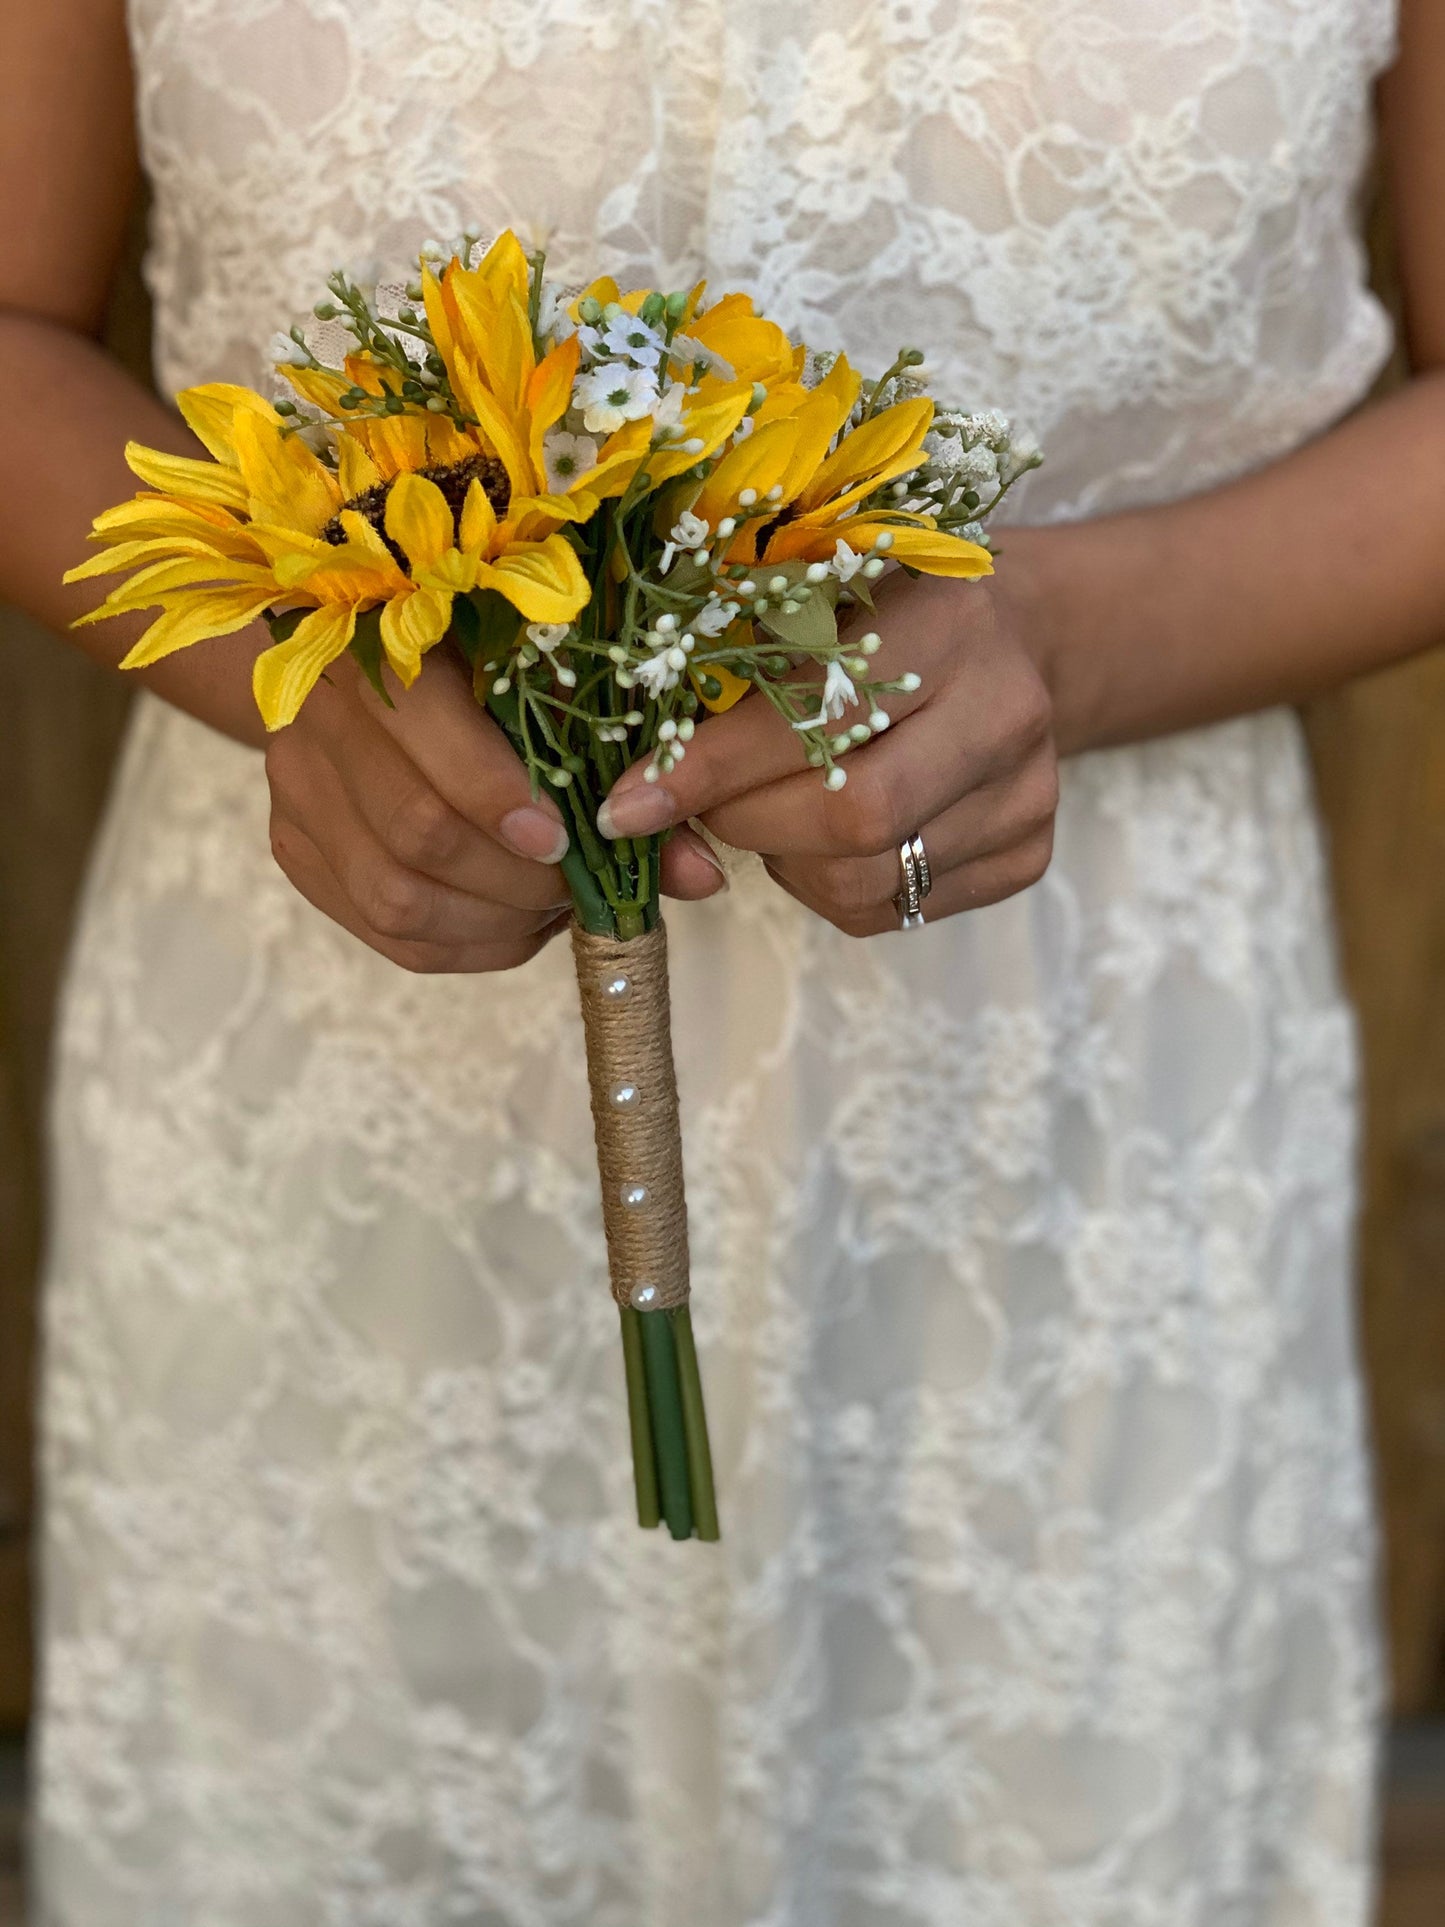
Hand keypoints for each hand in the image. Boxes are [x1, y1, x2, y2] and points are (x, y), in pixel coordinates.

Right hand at [266, 649, 728, 972]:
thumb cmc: (492, 659)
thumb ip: (631, 764)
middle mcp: (319, 713)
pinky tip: (515, 921)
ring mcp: (297, 787)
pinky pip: (385, 932)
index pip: (422, 725)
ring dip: (494, 921)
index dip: (497, 794)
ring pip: (394, 897)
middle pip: (417, 834)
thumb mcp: (558, 682)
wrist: (366, 659)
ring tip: (551, 905)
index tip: (565, 838)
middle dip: (517, 878)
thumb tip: (702, 876)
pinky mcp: (295, 848)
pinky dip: (468, 943)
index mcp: (381, 635)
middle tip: (576, 885)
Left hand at [596, 569, 1058, 935]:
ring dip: (786, 862)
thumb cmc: (879, 610)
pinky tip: (828, 838)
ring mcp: (1029, 791)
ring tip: (776, 810)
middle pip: (853, 817)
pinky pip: (892, 912)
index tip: (625, 804)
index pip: (813, 720)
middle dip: (748, 823)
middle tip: (704, 806)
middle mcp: (1006, 710)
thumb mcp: (809, 603)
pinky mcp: (1029, 853)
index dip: (708, 770)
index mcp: (946, 622)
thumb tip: (627, 803)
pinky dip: (831, 887)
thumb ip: (728, 678)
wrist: (1016, 634)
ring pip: (866, 881)